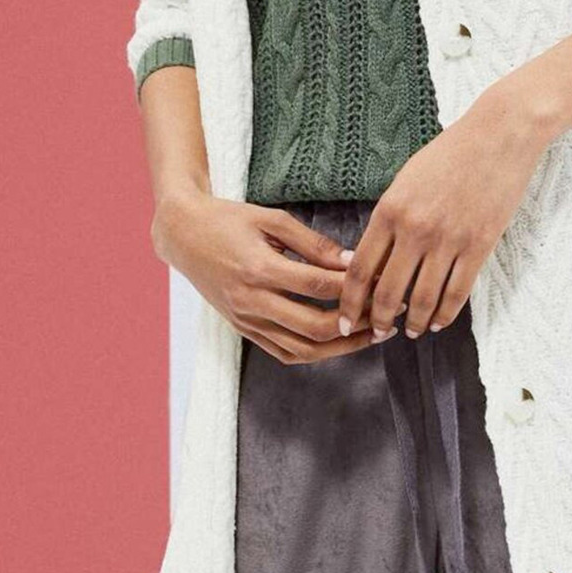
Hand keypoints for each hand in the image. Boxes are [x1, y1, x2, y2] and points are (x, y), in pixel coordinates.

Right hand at [152, 186, 380, 365]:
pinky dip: (316, 353)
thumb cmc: (228, 220)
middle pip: (315, 326)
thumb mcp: (271, 219)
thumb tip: (351, 262)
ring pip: (303, 350)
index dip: (354, 286)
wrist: (183, 236)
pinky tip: (340, 343)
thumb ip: (312, 243)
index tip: (381, 281)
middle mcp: (251, 300)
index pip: (318, 286)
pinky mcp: (244, 329)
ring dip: (343, 347)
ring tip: (374, 335)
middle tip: (387, 313)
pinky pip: (284, 353)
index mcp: (258, 268)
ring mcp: (246, 320)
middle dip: (358, 323)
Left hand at [335, 87, 553, 341]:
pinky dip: (444, 315)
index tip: (343, 321)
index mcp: (390, 210)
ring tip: (409, 331)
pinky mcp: (479, 246)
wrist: (499, 135)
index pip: (360, 270)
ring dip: (413, 322)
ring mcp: (448, 240)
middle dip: (378, 321)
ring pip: (423, 299)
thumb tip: (372, 259)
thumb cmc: (449, 154)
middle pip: (387, 292)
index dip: (349, 303)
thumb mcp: (405, 180)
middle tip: (376, 334)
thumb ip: (387, 218)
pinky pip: (457, 293)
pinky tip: (437, 323)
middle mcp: (415, 229)